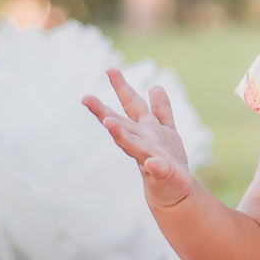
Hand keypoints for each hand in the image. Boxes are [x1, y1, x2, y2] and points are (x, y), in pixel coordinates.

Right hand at [82, 68, 200, 206]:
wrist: (174, 190)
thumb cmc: (166, 159)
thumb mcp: (165, 130)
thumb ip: (160, 110)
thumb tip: (154, 86)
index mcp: (142, 129)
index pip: (129, 105)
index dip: (121, 87)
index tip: (110, 69)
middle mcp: (141, 142)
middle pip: (120, 124)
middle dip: (103, 111)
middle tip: (85, 98)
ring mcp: (151, 157)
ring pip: (132, 144)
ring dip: (120, 135)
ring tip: (109, 124)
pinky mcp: (163, 174)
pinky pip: (159, 170)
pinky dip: (156, 167)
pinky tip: (155, 163)